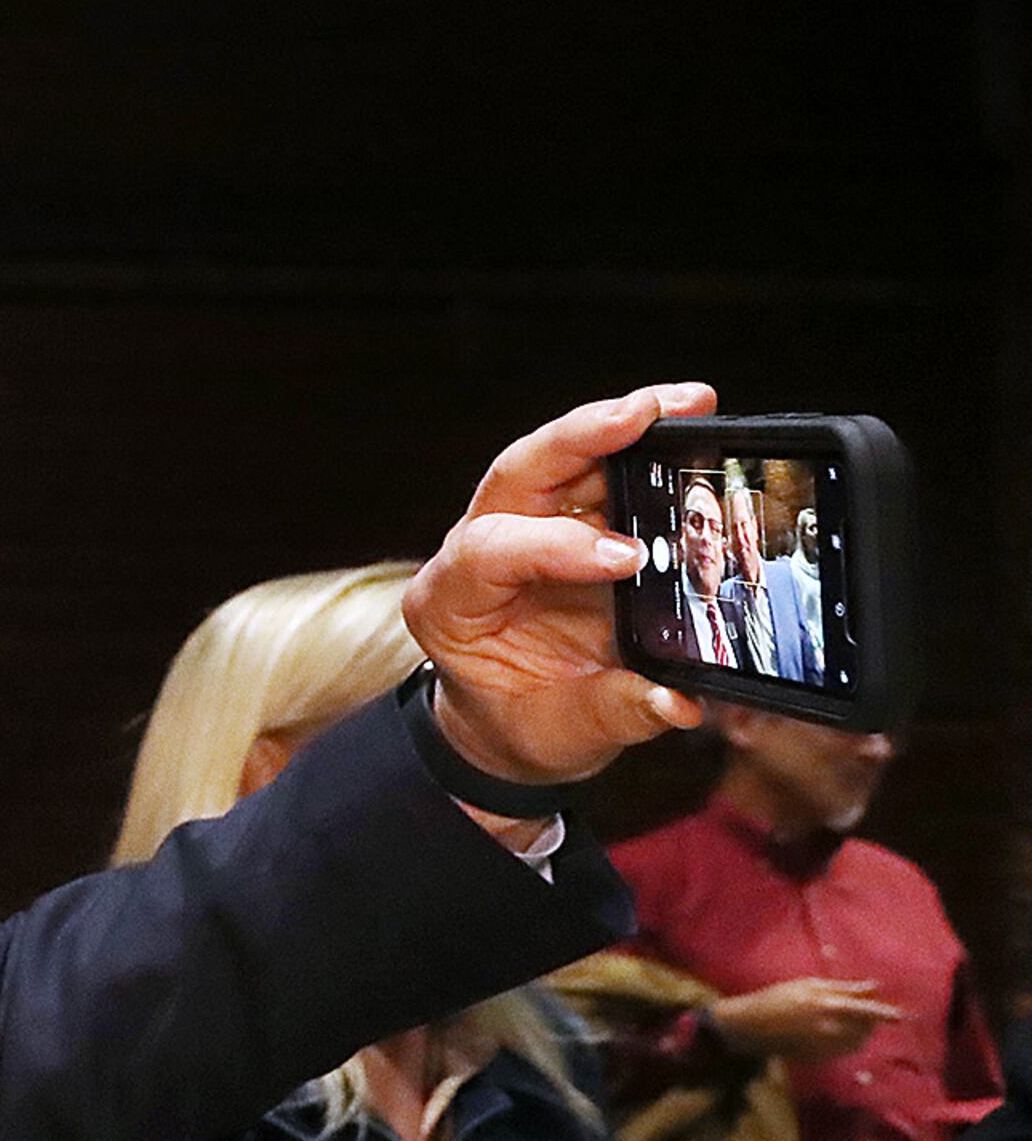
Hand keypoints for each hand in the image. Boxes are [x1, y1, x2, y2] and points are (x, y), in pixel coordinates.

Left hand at [405, 384, 717, 786]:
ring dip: (623, 425)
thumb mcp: (560, 735)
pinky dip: (643, 448)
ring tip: (690, 404)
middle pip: (517, 475)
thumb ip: (616, 712)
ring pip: (559, 458)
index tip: (627, 559)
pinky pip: (597, 473)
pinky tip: (687, 429)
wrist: (510, 724)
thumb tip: (677, 699)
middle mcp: (474, 552)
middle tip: (652, 412)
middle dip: (582, 436)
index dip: (558, 545)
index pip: (488, 550)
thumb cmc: (521, 725)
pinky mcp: (564, 521)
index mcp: (449, 604)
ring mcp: (518, 528)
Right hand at [708, 976, 901, 1064]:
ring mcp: (825, 1047)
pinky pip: (841, 1052)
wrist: (749, 1026)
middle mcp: (832, 1029)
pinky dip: (844, 1044)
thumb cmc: (776, 998)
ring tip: (849, 1025)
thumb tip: (873, 986)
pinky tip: (831, 1035)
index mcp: (830, 1006)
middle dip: (870, 1023)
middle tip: (864, 1014)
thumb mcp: (808, 985)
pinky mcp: (818, 1059)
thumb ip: (843, 988)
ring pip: (856, 1043)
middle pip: (865, 1029)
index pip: (868, 1011)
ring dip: (860, 1034)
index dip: (887, 1013)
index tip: (904, 1016)